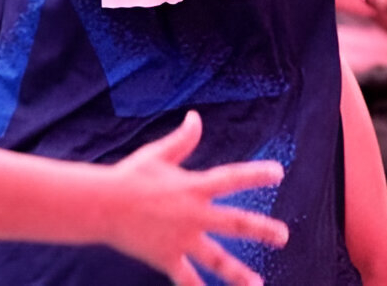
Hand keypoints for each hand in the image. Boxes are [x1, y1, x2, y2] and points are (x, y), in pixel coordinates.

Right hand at [105, 110, 288, 285]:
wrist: (103, 204)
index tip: (278, 173)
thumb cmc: (129, 176)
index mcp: (194, 186)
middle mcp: (194, 213)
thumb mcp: (158, 154)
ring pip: (217, 259)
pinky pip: (187, 280)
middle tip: (284, 236)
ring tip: (257, 285)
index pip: (232, 178)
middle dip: (262, 230)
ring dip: (239, 274)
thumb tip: (196, 117)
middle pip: (235, 222)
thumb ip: (182, 140)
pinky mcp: (167, 257)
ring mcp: (182, 238)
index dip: (256, 175)